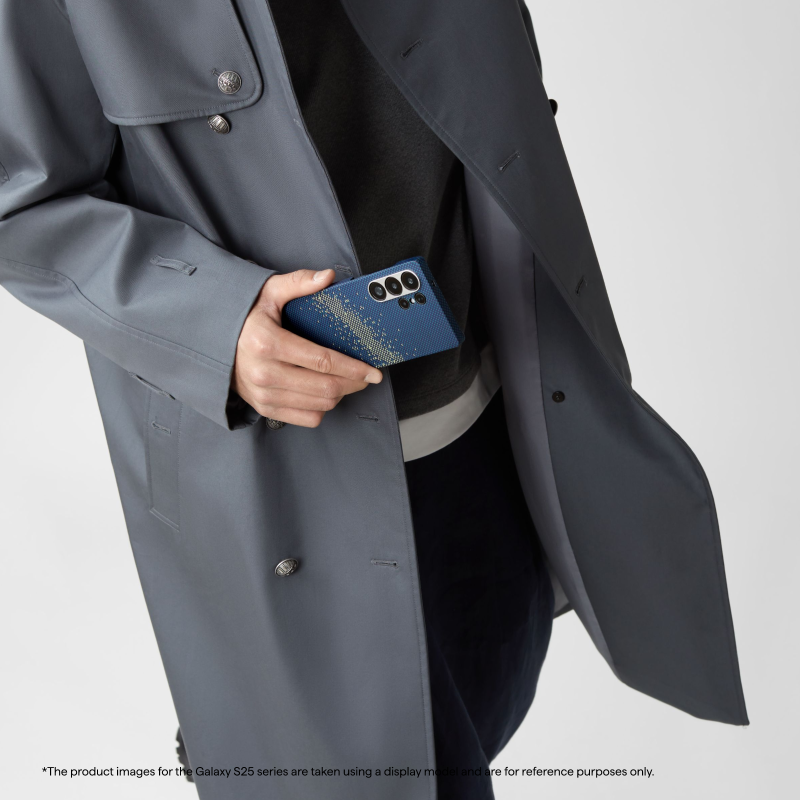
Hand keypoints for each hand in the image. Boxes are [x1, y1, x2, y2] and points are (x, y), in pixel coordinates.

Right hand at [232, 268, 382, 426]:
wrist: (213, 344)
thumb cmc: (244, 318)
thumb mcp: (267, 293)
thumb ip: (298, 283)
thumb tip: (327, 277)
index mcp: (266, 343)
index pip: (323, 361)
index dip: (354, 367)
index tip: (373, 370)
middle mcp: (264, 373)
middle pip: (326, 387)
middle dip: (354, 383)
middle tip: (367, 376)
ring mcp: (264, 394)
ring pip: (320, 405)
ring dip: (342, 395)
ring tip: (350, 382)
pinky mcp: (265, 408)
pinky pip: (308, 417)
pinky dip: (324, 407)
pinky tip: (327, 392)